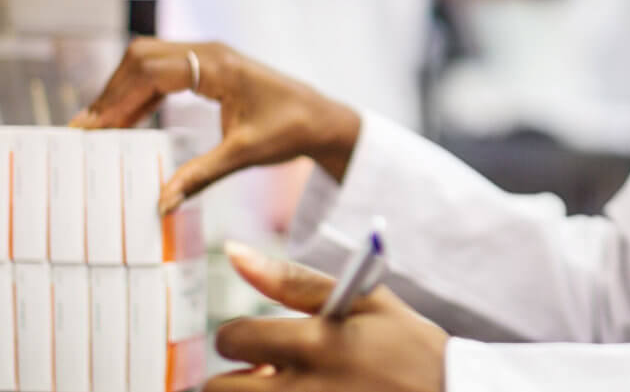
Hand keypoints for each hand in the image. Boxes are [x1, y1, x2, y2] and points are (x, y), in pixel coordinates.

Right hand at [70, 38, 362, 212]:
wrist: (320, 118)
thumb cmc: (289, 130)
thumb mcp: (243, 155)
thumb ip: (200, 176)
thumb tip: (161, 202)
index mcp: (217, 65)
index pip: (151, 71)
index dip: (117, 97)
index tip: (93, 126)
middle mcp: (209, 52)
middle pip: (141, 58)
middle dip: (111, 91)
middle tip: (86, 128)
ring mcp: (208, 56)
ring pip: (149, 62)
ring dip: (123, 91)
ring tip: (98, 127)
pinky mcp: (209, 68)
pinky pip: (164, 73)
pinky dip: (141, 94)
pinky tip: (126, 121)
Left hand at [207, 242, 446, 391]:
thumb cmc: (410, 348)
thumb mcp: (365, 302)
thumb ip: (293, 280)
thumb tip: (233, 252)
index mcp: (317, 343)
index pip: (233, 338)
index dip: (240, 338)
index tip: (262, 345)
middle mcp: (305, 390)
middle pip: (219, 389)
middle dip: (235, 379)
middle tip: (266, 375)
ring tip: (287, 391)